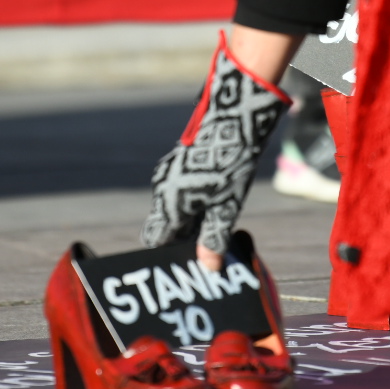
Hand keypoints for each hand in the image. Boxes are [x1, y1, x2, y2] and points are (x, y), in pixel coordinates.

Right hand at [140, 40, 288, 254]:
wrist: (234, 122)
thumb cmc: (230, 167)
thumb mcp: (226, 207)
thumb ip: (214, 238)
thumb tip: (208, 267)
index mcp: (170, 204)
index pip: (155, 239)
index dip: (168, 252)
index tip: (185, 261)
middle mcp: (163, 189)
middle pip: (164, 224)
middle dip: (181, 238)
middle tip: (205, 248)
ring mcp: (168, 174)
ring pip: (172, 207)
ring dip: (188, 220)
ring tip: (214, 226)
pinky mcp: (177, 164)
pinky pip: (178, 192)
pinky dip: (190, 202)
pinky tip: (214, 201)